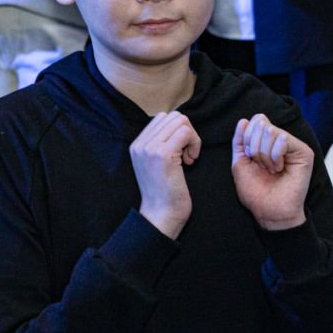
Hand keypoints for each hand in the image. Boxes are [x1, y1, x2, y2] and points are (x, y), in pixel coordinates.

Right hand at [131, 111, 198, 238]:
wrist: (161, 216)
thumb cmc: (165, 193)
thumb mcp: (156, 164)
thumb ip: (161, 144)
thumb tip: (180, 124)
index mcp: (137, 144)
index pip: (163, 117)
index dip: (179, 131)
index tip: (181, 152)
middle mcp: (140, 143)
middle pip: (174, 116)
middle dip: (188, 132)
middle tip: (188, 155)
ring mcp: (150, 148)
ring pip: (181, 121)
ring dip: (192, 138)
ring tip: (189, 158)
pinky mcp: (163, 154)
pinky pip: (186, 132)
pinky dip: (195, 144)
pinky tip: (191, 162)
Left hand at [229, 114, 310, 230]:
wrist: (269, 211)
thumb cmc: (255, 191)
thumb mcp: (240, 163)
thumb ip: (240, 141)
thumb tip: (243, 120)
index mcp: (267, 141)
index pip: (257, 120)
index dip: (248, 137)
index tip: (250, 158)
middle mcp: (281, 140)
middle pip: (262, 124)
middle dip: (255, 148)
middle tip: (262, 166)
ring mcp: (294, 145)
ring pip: (271, 131)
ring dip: (265, 155)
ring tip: (272, 170)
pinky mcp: (304, 152)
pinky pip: (282, 140)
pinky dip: (275, 156)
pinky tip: (280, 169)